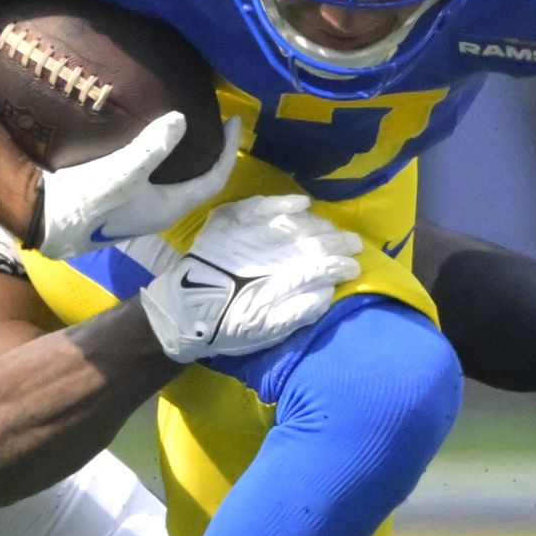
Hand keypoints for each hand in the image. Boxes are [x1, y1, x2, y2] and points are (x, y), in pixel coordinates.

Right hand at [33, 112, 239, 258]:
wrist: (42, 220)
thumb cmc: (84, 200)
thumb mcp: (122, 172)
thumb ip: (153, 147)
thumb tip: (181, 119)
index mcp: (169, 208)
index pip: (214, 179)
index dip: (229, 150)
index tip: (235, 120)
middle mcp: (159, 213)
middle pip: (198, 182)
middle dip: (210, 153)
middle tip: (214, 123)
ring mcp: (139, 211)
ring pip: (175, 182)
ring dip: (185, 157)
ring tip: (185, 128)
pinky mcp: (120, 204)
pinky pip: (154, 179)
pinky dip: (162, 160)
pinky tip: (147, 141)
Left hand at [139, 194, 359, 362]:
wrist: (180, 315)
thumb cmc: (226, 329)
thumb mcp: (266, 332)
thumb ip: (298, 312)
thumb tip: (328, 291)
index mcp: (278, 283)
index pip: (319, 268)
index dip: (340, 266)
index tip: (356, 266)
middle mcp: (265, 255)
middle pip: (310, 242)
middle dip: (337, 242)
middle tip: (354, 243)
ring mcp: (246, 236)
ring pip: (292, 223)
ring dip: (317, 225)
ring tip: (331, 229)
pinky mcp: (228, 224)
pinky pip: (259, 206)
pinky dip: (282, 203)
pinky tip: (302, 203)